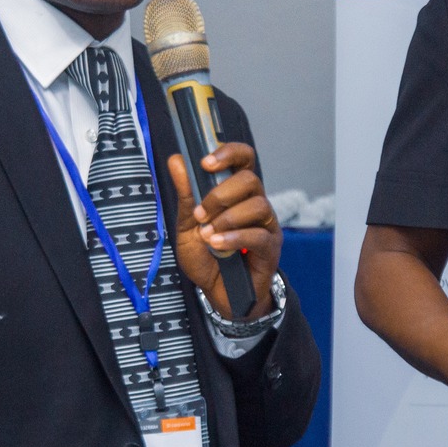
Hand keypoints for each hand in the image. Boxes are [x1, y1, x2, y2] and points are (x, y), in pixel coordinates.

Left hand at [167, 144, 280, 319]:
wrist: (218, 293)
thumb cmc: (206, 257)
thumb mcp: (187, 225)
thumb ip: (185, 195)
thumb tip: (177, 160)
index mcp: (237, 193)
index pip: (244, 159)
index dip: (229, 153)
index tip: (206, 162)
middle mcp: (256, 204)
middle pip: (250, 179)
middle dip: (221, 194)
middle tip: (201, 214)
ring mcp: (266, 225)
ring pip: (257, 205)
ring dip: (226, 219)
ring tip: (207, 236)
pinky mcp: (271, 247)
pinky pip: (258, 235)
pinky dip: (233, 238)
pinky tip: (217, 245)